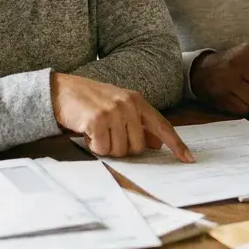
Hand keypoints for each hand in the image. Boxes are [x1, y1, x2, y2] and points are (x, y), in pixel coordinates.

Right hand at [51, 73, 193, 161]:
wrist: (60, 90)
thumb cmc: (90, 101)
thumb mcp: (118, 106)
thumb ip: (138, 123)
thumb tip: (156, 144)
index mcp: (137, 100)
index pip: (162, 125)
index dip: (176, 143)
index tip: (188, 158)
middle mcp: (128, 104)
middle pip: (138, 146)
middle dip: (122, 147)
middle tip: (108, 135)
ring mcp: (113, 111)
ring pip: (120, 150)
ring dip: (106, 146)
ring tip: (96, 131)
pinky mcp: (97, 120)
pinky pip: (102, 148)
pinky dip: (93, 145)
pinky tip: (87, 132)